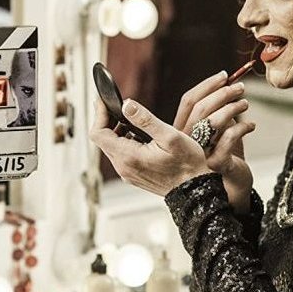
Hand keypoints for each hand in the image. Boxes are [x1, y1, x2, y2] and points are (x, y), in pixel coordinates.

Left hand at [89, 98, 212, 196]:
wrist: (194, 191)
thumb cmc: (186, 165)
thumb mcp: (169, 136)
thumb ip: (145, 120)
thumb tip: (126, 105)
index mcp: (128, 157)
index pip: (98, 133)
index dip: (99, 114)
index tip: (104, 100)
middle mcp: (123, 167)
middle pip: (102, 139)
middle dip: (107, 120)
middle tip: (115, 104)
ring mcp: (127, 173)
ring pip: (111, 147)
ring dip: (116, 131)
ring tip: (131, 119)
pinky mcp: (133, 175)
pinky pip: (121, 155)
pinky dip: (124, 141)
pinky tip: (139, 135)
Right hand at [174, 72, 255, 210]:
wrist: (231, 187)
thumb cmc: (225, 155)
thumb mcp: (220, 129)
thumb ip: (219, 110)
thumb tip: (229, 83)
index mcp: (183, 130)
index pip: (188, 101)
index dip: (207, 85)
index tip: (225, 75)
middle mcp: (186, 142)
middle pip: (200, 108)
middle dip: (223, 93)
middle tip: (241, 87)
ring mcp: (199, 154)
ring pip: (214, 121)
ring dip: (234, 107)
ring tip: (246, 104)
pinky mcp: (216, 164)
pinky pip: (230, 137)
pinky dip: (244, 127)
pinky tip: (252, 126)